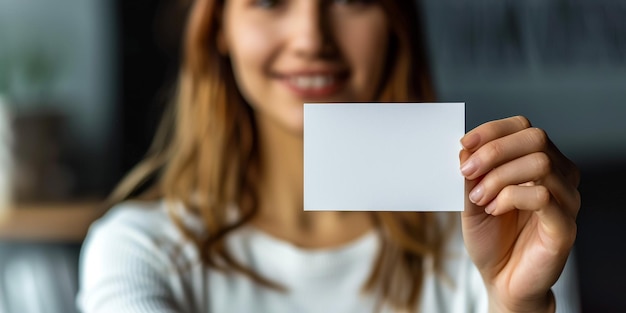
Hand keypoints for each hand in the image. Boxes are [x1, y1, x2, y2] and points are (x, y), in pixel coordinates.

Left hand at [459, 116, 579, 312]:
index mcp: (537, 164)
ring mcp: (566, 201)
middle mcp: (558, 177)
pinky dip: (511, 197)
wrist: (500, 280)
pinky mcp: (564, 226)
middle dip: (494, 151)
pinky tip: (495, 210)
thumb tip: (465, 147)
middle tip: (467, 172)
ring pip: (540, 164)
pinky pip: (544, 196)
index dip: (493, 130)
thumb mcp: (471, 199)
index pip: (524, 128)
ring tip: (480, 198)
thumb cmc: (491, 238)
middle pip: (536, 139)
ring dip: (499, 177)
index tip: (464, 144)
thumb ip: (471, 174)